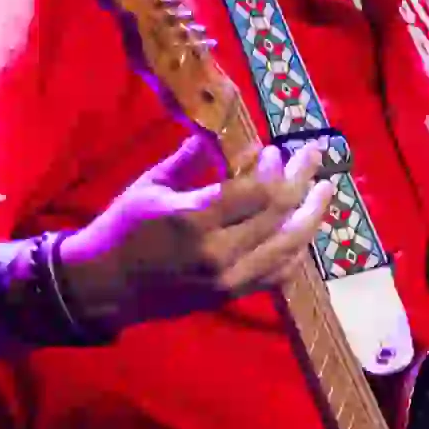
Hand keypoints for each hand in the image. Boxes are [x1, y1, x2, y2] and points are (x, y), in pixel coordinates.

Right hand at [60, 131, 333, 330]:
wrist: (103, 287)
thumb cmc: (122, 229)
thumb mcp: (151, 185)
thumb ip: (190, 159)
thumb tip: (219, 132)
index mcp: (195, 218)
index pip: (258, 191)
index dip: (277, 168)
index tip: (277, 151)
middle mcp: (219, 252)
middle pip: (281, 215)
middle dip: (304, 182)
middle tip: (316, 158)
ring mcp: (228, 280)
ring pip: (288, 248)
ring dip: (311, 218)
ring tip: (324, 194)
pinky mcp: (230, 296)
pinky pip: (276, 275)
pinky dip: (294, 252)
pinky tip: (303, 234)